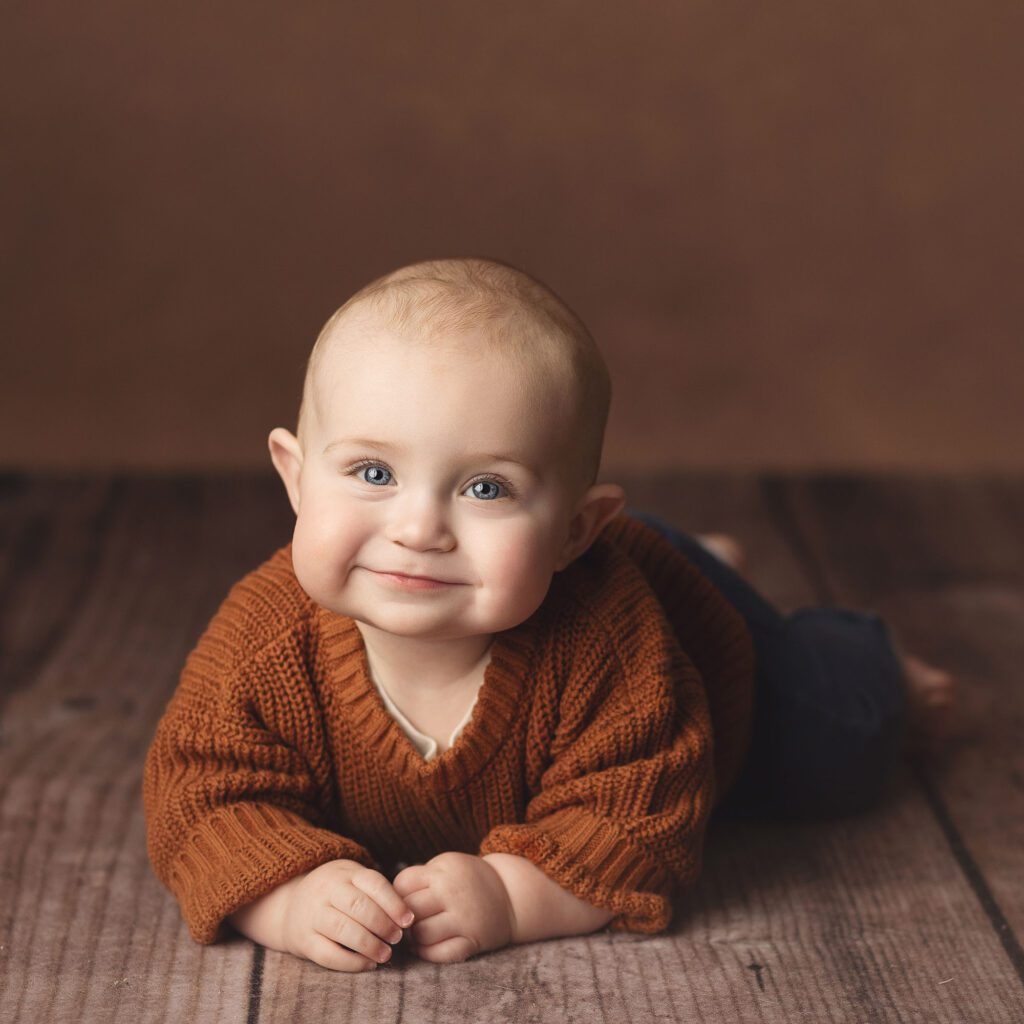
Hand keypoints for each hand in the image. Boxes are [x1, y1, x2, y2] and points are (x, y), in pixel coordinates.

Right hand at [228, 858, 414, 971]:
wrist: (289, 904)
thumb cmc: (336, 893)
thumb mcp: (353, 881)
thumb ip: (376, 893)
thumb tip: (408, 917)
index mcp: (344, 873)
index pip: (373, 883)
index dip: (394, 903)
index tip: (409, 920)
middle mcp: (326, 890)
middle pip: (358, 906)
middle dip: (383, 924)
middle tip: (397, 938)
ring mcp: (312, 914)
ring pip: (343, 929)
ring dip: (369, 944)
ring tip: (386, 954)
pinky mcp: (303, 940)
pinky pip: (328, 954)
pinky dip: (351, 962)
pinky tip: (368, 964)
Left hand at [392, 852, 514, 962]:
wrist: (511, 895)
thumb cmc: (469, 880)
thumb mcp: (447, 865)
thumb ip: (421, 878)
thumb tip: (386, 903)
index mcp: (444, 869)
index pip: (403, 884)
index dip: (395, 895)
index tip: (400, 901)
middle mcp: (453, 892)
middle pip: (409, 910)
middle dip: (402, 919)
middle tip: (402, 923)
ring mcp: (464, 917)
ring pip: (421, 934)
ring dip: (413, 938)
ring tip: (415, 934)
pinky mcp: (473, 940)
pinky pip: (439, 954)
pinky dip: (427, 953)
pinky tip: (427, 946)